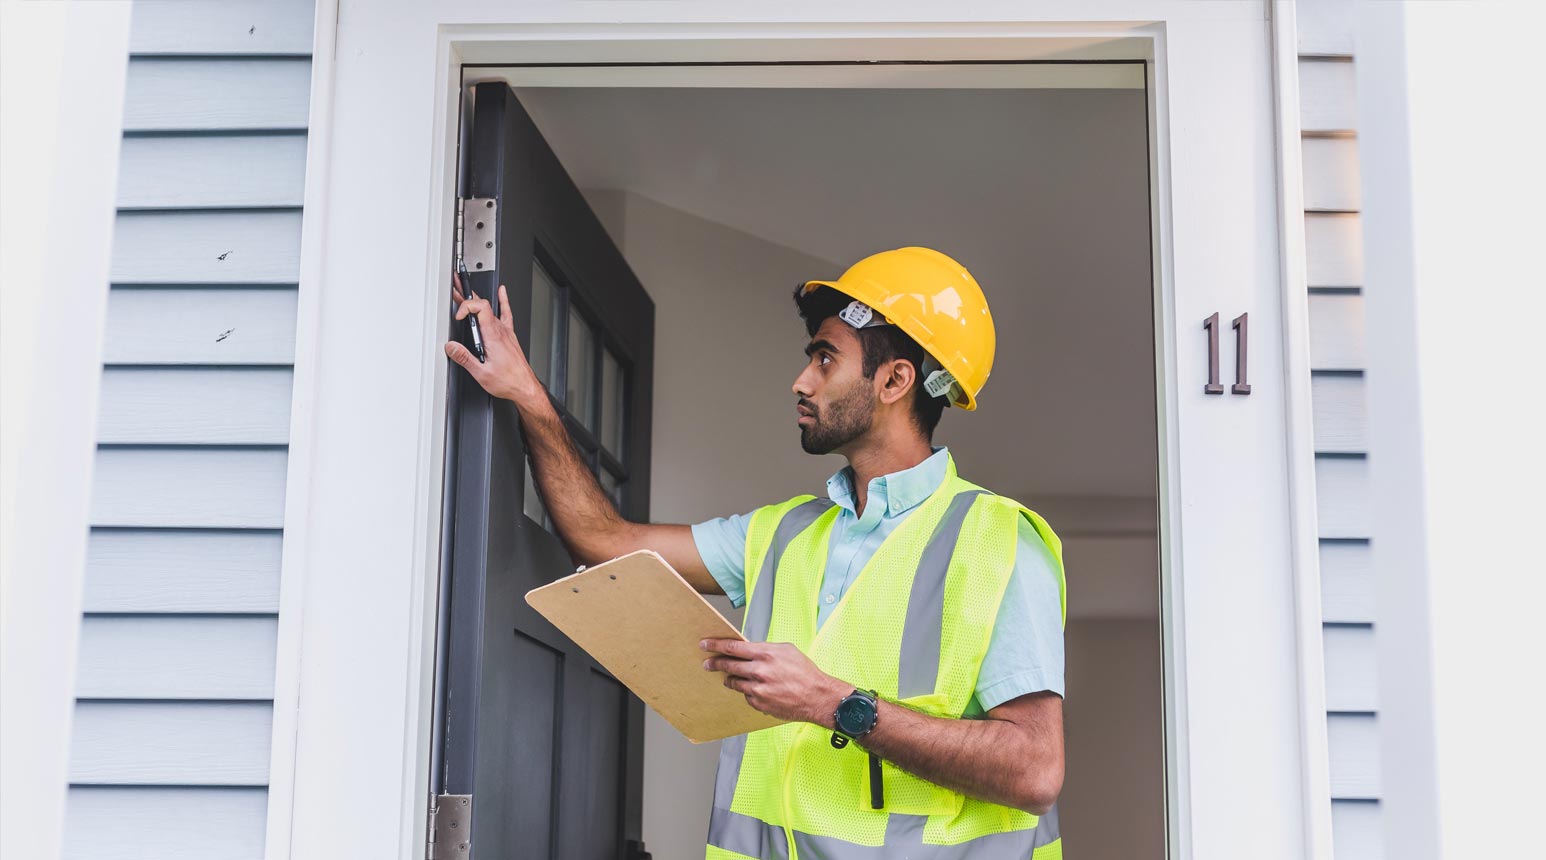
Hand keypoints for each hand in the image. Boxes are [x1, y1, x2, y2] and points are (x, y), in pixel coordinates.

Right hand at [445, 273, 543, 403]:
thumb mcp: (481, 373)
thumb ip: (464, 358)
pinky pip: (506, 313)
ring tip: (465, 290)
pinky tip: (502, 292)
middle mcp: (500, 331)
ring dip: (476, 300)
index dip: (466, 306)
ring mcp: (506, 332)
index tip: (458, 317)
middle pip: (482, 305)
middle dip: (466, 297)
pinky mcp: (509, 336)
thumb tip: (450, 346)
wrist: (525, 387)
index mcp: (493, 336)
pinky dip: (503, 301)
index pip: (479, 307)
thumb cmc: (509, 381)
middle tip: (455, 287)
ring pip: (490, 309)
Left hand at [701, 639, 849, 726]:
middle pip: (728, 665)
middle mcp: (759, 671)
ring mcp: (758, 689)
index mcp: (765, 654)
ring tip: (732, 677)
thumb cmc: (804, 672)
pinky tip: (758, 689)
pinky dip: (748, 691)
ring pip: (734, 682)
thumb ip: (765, 649)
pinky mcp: (759, 703)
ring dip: (730, 679)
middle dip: (715, 663)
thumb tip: (748, 649)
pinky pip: (745, 695)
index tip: (705, 645)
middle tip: (708, 663)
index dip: (716, 645)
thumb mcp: (786, 650)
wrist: (816, 696)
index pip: (733, 647)